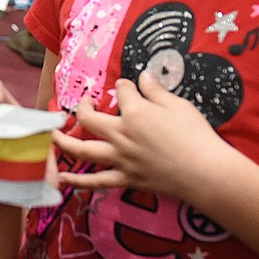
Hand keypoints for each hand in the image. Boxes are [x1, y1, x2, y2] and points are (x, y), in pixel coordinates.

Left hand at [53, 70, 225, 198]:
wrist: (205, 172)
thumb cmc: (195, 135)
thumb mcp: (178, 105)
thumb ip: (156, 91)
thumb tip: (142, 76)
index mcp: (134, 113)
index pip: (121, 91)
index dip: (123, 86)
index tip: (127, 87)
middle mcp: (121, 135)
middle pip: (89, 119)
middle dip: (83, 107)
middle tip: (85, 104)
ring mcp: (120, 159)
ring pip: (83, 150)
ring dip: (64, 142)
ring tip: (53, 136)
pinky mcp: (126, 179)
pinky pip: (96, 181)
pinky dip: (77, 182)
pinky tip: (62, 180)